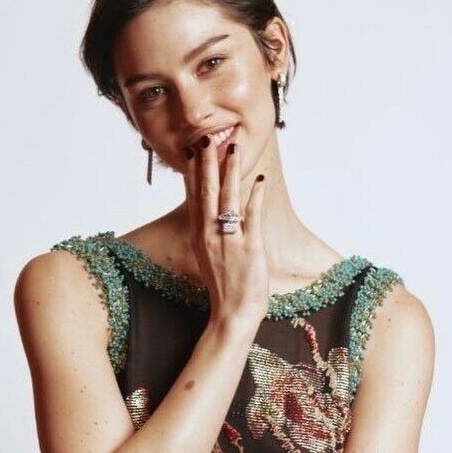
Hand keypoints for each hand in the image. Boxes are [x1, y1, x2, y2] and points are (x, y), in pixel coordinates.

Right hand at [182, 132, 267, 326]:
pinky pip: (251, 215)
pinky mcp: (249, 247)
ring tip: (231, 148)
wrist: (232, 314)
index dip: (194, 172)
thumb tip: (215, 214)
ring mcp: (228, 240)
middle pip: (205, 191)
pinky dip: (255, 196)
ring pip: (227, 198)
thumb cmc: (225, 288)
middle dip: (206, 163)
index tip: (193, 150)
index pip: (194, 197)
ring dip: (229, 171)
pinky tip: (258, 180)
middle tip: (206, 139)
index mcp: (198, 235)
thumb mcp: (209, 256)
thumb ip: (210, 233)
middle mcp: (209, 234)